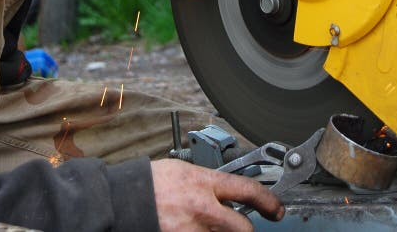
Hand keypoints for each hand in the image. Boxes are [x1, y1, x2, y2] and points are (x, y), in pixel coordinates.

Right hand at [151, 159, 284, 231]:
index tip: (275, 209)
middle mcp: (202, 208)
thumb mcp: (181, 170)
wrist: (122, 201)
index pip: (248, 190)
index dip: (268, 201)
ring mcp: (192, 231)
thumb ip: (206, 181)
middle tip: (240, 226)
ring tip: (203, 224)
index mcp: (202, 183)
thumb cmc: (148, 184)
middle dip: (245, 228)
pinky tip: (190, 229)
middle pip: (243, 228)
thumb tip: (226, 191)